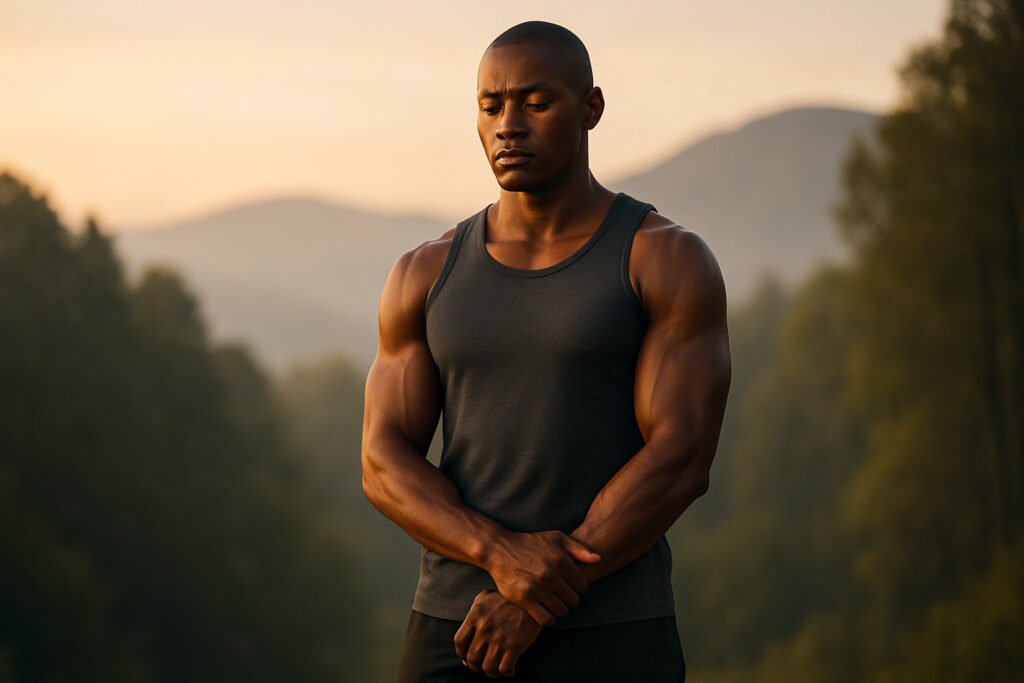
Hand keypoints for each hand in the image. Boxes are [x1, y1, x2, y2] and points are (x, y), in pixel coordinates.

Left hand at [454, 588, 542, 677]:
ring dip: (490, 672)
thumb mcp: (486, 598)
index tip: (466, 656)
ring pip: (487, 667)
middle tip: (481, 665)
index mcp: (475, 615)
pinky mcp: (515, 646)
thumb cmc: (508, 599)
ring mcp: (499, 638)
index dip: (461, 653)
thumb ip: (473, 614)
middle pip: (472, 658)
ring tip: (494, 669)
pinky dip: (506, 673)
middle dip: (475, 666)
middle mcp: (485, 628)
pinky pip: (505, 669)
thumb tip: (467, 637)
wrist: (532, 599)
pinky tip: (509, 669)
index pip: (459, 641)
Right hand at [482, 530, 600, 626]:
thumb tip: (598, 559)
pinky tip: (545, 611)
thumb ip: (579, 548)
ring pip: (562, 611)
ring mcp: (538, 587)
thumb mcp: (556, 537)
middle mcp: (551, 574)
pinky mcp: (525, 599)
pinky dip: (549, 619)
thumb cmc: (530, 543)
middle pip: (574, 600)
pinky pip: (546, 619)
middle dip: (570, 599)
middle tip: (561, 595)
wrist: (500, 550)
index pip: (583, 586)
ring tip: (554, 602)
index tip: (570, 585)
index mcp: (561, 560)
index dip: (579, 588)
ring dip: (560, 610)